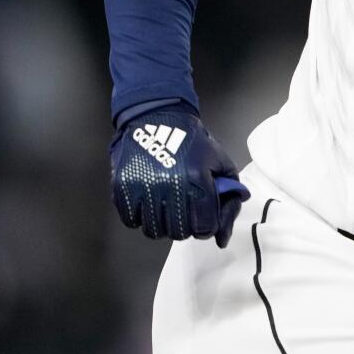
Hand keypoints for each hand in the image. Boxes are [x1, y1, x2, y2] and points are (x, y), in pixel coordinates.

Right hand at [110, 107, 248, 247]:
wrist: (157, 116)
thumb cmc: (191, 141)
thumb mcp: (220, 161)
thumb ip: (230, 197)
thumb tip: (223, 237)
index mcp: (197, 179)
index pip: (204, 226)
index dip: (206, 226)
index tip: (203, 219)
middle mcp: (170, 186)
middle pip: (178, 232)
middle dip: (185, 226)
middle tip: (183, 212)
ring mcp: (144, 187)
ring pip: (154, 230)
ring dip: (162, 224)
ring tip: (165, 206)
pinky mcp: (123, 187)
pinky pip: (131, 220)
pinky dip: (140, 217)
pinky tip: (148, 203)